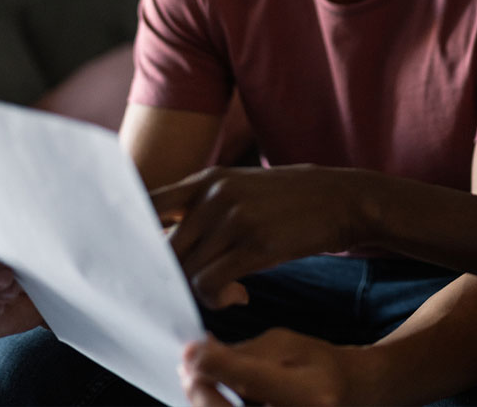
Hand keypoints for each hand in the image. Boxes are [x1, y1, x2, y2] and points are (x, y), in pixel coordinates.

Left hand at [151, 165, 372, 308]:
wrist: (343, 198)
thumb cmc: (289, 201)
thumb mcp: (241, 188)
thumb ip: (203, 207)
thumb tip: (166, 245)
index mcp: (206, 179)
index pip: (146, 203)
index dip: (133, 234)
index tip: (137, 258)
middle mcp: (213, 194)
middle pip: (163, 247)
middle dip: (171, 276)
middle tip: (192, 288)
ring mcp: (233, 218)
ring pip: (185, 270)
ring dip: (200, 290)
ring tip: (228, 290)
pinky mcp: (255, 244)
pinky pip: (211, 284)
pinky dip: (219, 298)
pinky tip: (240, 295)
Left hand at [179, 329, 359, 405]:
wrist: (351, 395)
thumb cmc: (319, 365)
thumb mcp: (286, 345)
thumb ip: (242, 353)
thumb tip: (198, 354)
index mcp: (308, 394)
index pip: (247, 380)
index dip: (210, 364)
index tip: (189, 349)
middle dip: (199, 391)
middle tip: (187, 368)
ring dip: (204, 401)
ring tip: (200, 379)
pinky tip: (213, 395)